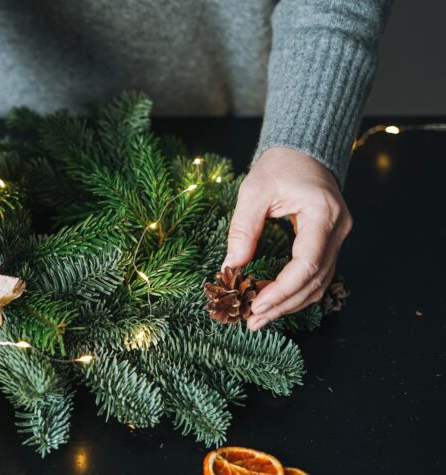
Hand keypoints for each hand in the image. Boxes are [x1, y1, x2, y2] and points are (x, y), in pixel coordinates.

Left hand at [223, 147, 352, 330]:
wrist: (302, 152)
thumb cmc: (279, 166)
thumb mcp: (253, 192)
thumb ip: (243, 229)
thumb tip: (231, 266)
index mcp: (323, 214)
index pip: (308, 263)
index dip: (283, 289)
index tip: (257, 304)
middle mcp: (337, 229)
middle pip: (316, 280)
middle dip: (283, 304)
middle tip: (253, 321)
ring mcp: (337, 238)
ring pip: (319, 283)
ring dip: (290, 304)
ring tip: (259, 318)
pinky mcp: (328, 243)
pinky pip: (316, 275)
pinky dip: (295, 292)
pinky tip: (274, 302)